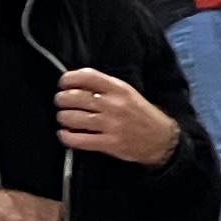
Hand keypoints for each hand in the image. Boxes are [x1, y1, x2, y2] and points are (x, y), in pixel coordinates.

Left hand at [56, 66, 181, 167]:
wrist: (161, 139)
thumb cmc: (141, 114)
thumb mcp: (127, 92)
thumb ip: (104, 87)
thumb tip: (75, 83)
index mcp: (118, 88)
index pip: (86, 76)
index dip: (68, 79)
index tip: (63, 83)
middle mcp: (114, 105)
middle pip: (74, 97)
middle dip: (61, 99)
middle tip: (60, 102)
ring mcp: (111, 125)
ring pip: (73, 118)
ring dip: (62, 118)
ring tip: (64, 118)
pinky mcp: (109, 144)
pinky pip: (79, 140)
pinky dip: (66, 137)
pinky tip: (64, 134)